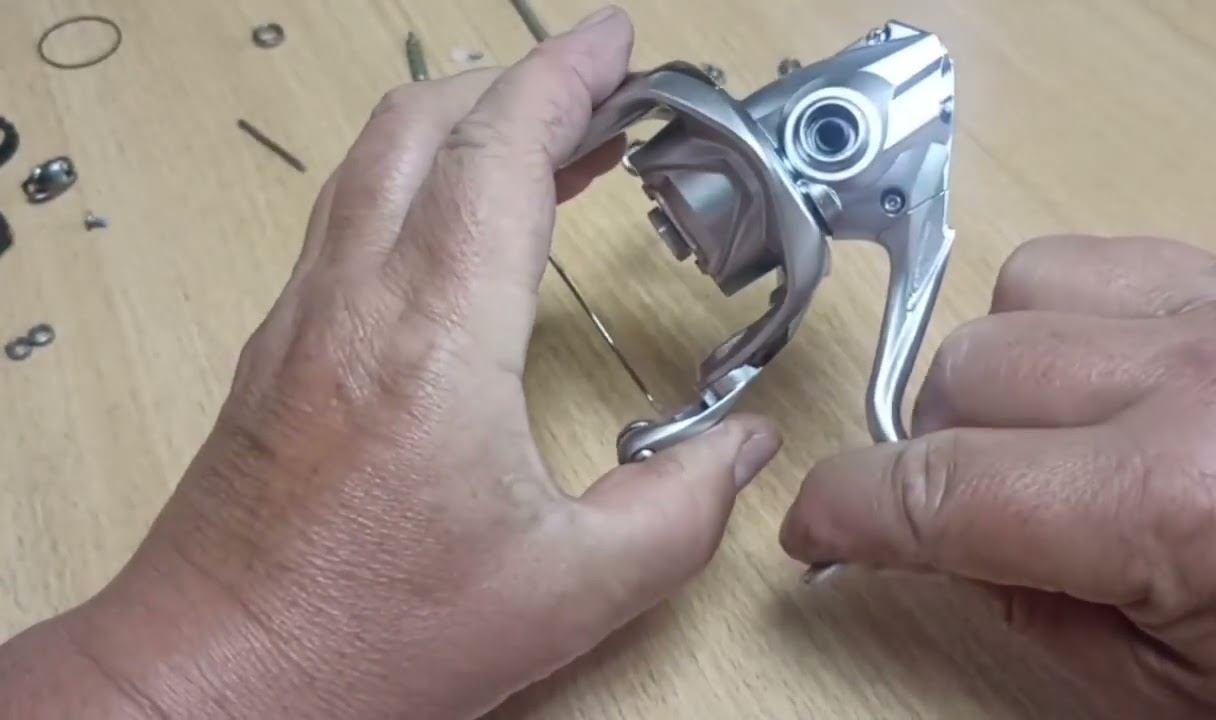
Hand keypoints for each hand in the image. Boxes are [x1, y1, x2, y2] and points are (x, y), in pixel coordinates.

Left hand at [0, 7, 779, 718]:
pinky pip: (351, 219)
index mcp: (434, 340)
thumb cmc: (365, 640)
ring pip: (374, 163)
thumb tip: (741, 449)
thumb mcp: (567, 592)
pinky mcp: (280, 350)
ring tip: (547, 143)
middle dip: (514, 81)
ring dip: (461, 126)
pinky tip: (465, 231)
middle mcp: (355, 303)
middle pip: (422, 124)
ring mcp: (302, 319)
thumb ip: (678, 511)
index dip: (565, 77)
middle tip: (597, 90)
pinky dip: (419, 184)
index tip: (616, 44)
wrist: (214, 680)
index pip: (499, 151)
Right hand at [781, 235, 1215, 717]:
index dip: (843, 513)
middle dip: (929, 454)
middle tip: (966, 514)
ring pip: (1015, 300)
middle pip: (961, 377)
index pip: (936, 491)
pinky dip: (1057, 317)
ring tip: (1037, 440)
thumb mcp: (1184, 694)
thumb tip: (952, 552)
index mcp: (1177, 507)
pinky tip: (1092, 379)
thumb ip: (1040, 621)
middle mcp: (1198, 385)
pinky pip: (1094, 260)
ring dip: (993, 377)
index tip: (815, 532)